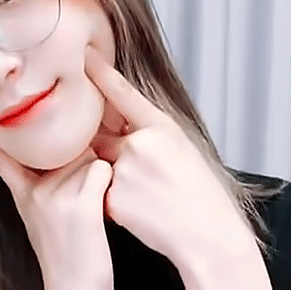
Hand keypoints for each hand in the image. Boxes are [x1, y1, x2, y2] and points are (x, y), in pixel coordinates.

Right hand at [0, 137, 114, 289]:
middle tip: (85, 196)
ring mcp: (55, 196)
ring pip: (86, 157)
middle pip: (65, 148)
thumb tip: (57, 159)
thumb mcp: (39, 220)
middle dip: (80, 159)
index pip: (0, 156)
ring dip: (98, 174)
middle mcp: (35, 191)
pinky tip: (105, 205)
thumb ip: (39, 188)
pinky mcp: (80, 205)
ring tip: (94, 208)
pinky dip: (109, 181)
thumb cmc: (67, 258)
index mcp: (23, 193)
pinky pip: (101, 170)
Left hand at [85, 46, 256, 276]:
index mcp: (162, 127)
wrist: (208, 236)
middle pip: (102, 135)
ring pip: (101, 168)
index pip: (122, 92)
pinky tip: (142, 213)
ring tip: (150, 199)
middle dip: (107, 149)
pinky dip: (114, 201)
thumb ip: (149, 134)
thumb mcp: (182, 150)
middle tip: (137, 166)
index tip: (82, 53)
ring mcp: (123, 171)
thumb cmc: (200, 194)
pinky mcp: (111, 197)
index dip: (100, 71)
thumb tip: (122, 124)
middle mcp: (139, 144)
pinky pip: (101, 193)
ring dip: (113, 179)